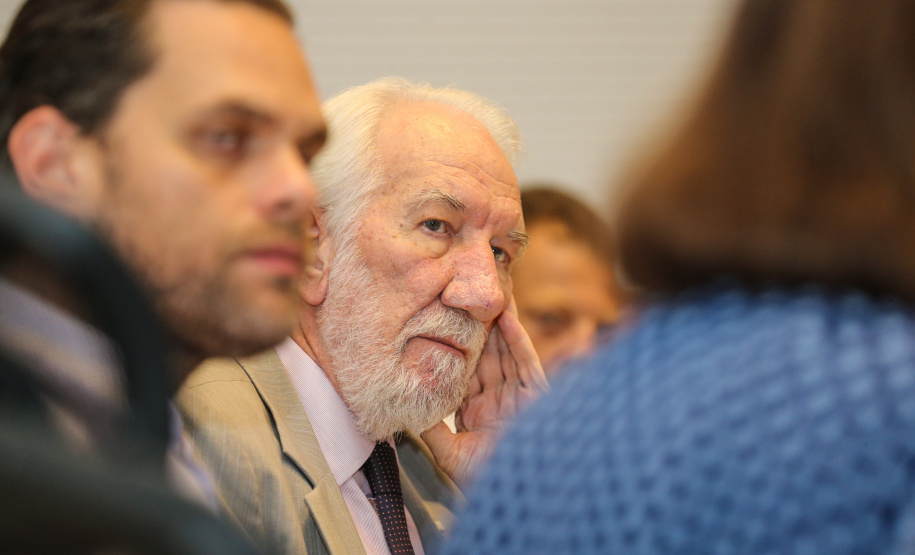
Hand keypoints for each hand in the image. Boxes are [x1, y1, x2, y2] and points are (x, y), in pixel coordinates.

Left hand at [422, 299, 548, 487]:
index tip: (446, 318)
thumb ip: (432, 427)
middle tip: (470, 293)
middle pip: (489, 354)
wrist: (516, 499)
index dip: (459, 344)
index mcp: (478, 411)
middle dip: (481, 325)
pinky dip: (517, 340)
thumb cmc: (484, 482)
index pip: (466, 369)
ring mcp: (518, 397)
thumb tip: (408, 403)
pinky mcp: (536, 398)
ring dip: (500, 322)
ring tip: (490, 293)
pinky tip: (507, 318)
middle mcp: (499, 399)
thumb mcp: (448, 453)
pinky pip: (525, 363)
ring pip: (507, 351)